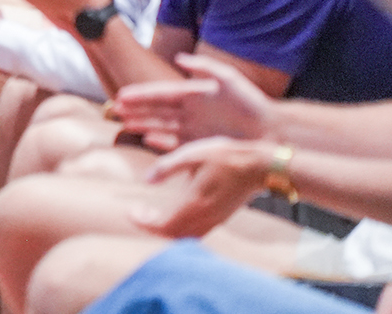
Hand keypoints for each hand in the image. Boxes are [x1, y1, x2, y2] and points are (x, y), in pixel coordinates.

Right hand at [113, 53, 273, 151]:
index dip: (142, 94)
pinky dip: (161, 142)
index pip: (161, 93)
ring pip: (162, 126)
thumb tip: (180, 59)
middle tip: (115, 109)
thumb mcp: (230, 79)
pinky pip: (176, 144)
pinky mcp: (202, 146)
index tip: (122, 94)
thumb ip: (205, 67)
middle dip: (136, 109)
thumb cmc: (253, 104)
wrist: (273, 131)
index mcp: (195, 94)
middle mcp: (191, 112)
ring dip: (143, 124)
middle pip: (157, 110)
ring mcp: (195, 129)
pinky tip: (148, 140)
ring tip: (125, 123)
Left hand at [131, 136, 279, 237]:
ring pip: (184, 236)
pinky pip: (196, 232)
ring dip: (165, 229)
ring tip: (151, 213)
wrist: (260, 166)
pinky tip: (174, 212)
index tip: (130, 211)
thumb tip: (146, 180)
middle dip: (151, 227)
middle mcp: (204, 217)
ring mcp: (214, 219)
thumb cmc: (225, 156)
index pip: (163, 226)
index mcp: (194, 203)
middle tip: (138, 212)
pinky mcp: (221, 217)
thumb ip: (167, 167)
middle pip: (171, 235)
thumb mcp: (192, 154)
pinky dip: (179, 228)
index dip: (143, 223)